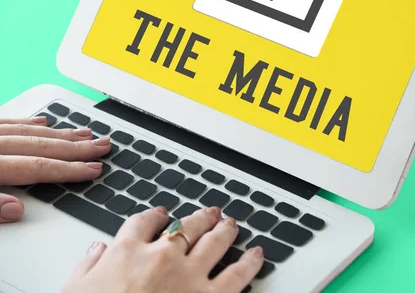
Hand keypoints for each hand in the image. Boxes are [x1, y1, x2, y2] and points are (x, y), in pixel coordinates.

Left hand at [0, 117, 110, 222]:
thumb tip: (16, 209)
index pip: (37, 168)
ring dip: (60, 134)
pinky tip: (43, 122)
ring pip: (28, 132)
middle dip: (76, 148)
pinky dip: (28, 123)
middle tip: (101, 146)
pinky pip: (7, 122)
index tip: (93, 169)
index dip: (68, 169)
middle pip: (40, 146)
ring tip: (84, 134)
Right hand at [63, 206, 263, 292]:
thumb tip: (97, 250)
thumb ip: (87, 266)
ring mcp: (189, 275)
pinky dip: (250, 262)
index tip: (162, 214)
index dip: (156, 215)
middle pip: (186, 226)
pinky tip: (257, 254)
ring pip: (214, 241)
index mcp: (127, 251)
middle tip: (210, 213)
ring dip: (225, 229)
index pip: (145, 221)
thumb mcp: (74, 290)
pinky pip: (236, 275)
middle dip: (201, 217)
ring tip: (231, 223)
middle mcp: (162, 256)